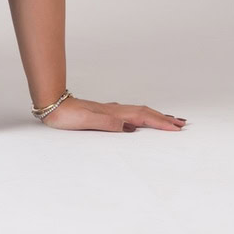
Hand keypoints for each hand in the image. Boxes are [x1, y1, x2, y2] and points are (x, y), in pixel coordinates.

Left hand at [41, 95, 186, 132]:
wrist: (52, 105)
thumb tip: (127, 127)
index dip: (160, 123)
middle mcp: (114, 110)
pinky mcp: (104, 114)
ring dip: (154, 117)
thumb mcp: (86, 121)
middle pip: (144, 113)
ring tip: (168, 121)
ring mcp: (110, 111)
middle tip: (181, 124)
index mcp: (114, 113)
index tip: (176, 128)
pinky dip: (140, 118)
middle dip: (163, 119)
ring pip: (138, 113)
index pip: (142, 117)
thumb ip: (106, 123)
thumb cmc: (66, 115)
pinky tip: (139, 122)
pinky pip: (129, 115)